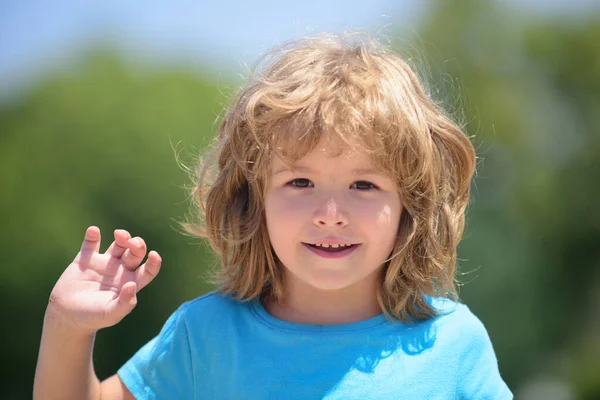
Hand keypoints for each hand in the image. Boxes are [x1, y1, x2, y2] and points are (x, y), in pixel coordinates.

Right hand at [47, 226, 161, 332]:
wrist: (66, 316)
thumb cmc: (93, 317)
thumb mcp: (111, 314)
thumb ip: (124, 303)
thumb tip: (132, 285)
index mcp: (130, 283)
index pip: (148, 270)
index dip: (154, 262)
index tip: (153, 255)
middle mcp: (120, 270)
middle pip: (135, 252)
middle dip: (137, 244)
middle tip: (133, 243)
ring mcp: (104, 263)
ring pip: (118, 244)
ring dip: (122, 237)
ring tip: (119, 235)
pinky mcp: (86, 260)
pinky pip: (91, 243)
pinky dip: (92, 236)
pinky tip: (94, 231)